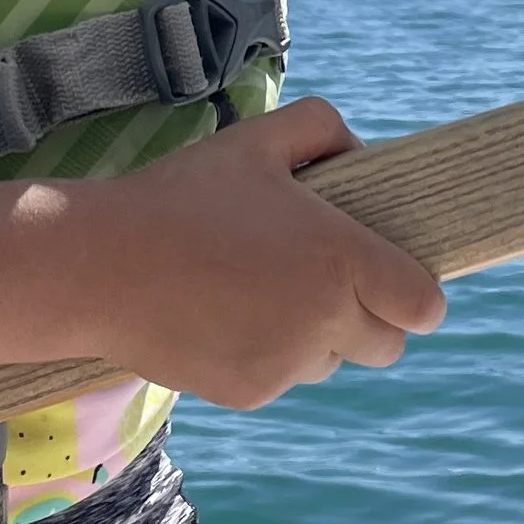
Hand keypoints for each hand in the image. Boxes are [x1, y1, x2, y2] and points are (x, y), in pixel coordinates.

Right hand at [65, 97, 446, 409]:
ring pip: (331, 362)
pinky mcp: (249, 393)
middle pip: (387, 344)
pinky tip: (223, 316)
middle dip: (371, 318)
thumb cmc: (182, 196)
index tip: (393, 277)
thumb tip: (361, 155)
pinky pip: (281, 379)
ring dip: (317, 337)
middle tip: (326, 282)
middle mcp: (324, 321)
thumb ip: (322, 129)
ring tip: (261, 292)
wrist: (99, 266)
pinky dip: (266, 356)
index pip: (424, 305)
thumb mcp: (257, 138)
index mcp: (340, 260)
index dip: (417, 293)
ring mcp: (286, 365)